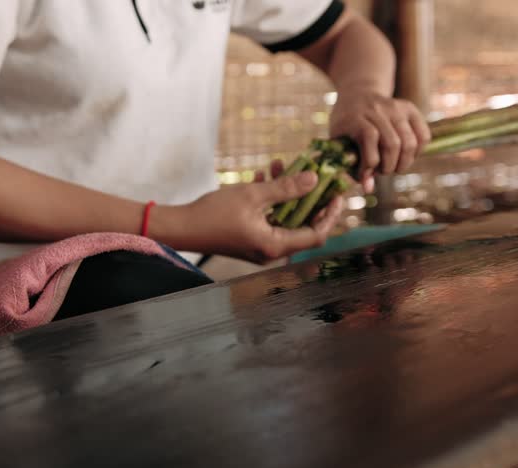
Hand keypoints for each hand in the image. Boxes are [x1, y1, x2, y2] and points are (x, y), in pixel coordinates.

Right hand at [175, 171, 342, 262]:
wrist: (181, 227)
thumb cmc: (214, 214)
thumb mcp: (253, 195)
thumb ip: (286, 188)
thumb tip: (314, 179)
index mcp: (275, 245)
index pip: (316, 234)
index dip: (330, 214)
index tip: (336, 194)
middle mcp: (271, 250)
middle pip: (303, 226)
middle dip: (309, 198)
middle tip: (316, 176)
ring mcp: (260, 246)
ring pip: (284, 218)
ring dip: (286, 193)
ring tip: (283, 165)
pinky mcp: (249, 238)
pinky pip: (268, 219)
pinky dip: (270, 200)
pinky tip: (263, 176)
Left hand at [329, 89, 430, 192]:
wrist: (358, 94)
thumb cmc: (346, 126)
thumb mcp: (339, 143)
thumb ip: (350, 166)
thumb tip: (368, 189)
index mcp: (356, 116)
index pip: (369, 137)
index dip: (369, 163)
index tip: (365, 176)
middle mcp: (377, 109)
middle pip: (392, 143)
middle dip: (388, 166)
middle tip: (383, 172)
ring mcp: (396, 107)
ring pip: (409, 142)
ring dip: (404, 162)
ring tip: (394, 167)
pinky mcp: (410, 108)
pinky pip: (424, 135)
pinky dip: (418, 151)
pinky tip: (406, 156)